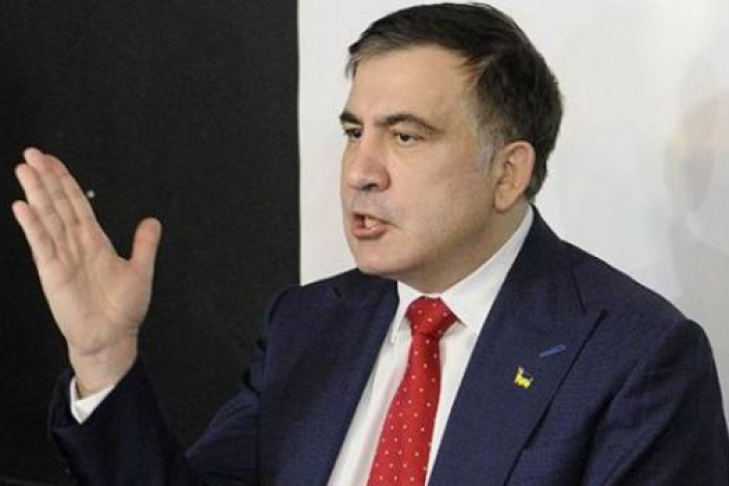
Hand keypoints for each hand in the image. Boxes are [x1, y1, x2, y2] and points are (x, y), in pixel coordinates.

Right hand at [12, 148, 161, 394]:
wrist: (114, 338)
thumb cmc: (124, 309)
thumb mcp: (140, 270)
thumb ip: (144, 244)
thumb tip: (152, 220)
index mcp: (94, 241)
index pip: (77, 204)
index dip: (65, 182)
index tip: (52, 161)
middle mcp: (75, 245)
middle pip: (58, 204)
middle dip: (46, 179)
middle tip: (31, 153)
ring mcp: (62, 257)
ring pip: (48, 218)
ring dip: (36, 194)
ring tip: (24, 169)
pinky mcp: (53, 274)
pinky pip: (42, 245)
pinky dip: (33, 226)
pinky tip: (23, 207)